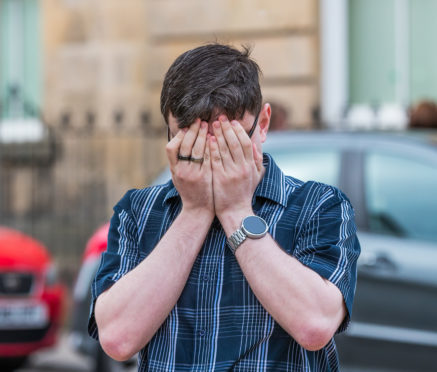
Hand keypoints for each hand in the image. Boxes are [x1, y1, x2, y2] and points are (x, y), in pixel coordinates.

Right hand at [166, 120, 213, 220]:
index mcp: (174, 170)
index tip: (187, 127)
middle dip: (193, 131)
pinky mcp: (206, 177)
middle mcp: (182, 171)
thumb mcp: (178, 176)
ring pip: (198, 150)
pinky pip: (208, 158)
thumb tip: (182, 140)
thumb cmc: (189, 191)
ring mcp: (193, 174)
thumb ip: (178, 161)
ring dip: (203, 135)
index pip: (171, 148)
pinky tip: (215, 139)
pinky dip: (211, 147)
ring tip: (209, 126)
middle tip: (200, 121)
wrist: (198, 210)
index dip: (179, 136)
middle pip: (185, 146)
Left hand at [209, 116, 263, 231]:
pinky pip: (215, 160)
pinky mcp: (219, 178)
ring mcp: (230, 173)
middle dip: (227, 129)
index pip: (245, 143)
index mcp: (250, 166)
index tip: (232, 122)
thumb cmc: (244, 193)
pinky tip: (207, 139)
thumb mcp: (256, 177)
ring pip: (224, 149)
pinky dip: (211, 148)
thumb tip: (254, 145)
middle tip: (220, 118)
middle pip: (234, 143)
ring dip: (217, 135)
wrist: (236, 211)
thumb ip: (256, 161)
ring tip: (211, 124)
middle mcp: (241, 168)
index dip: (239, 131)